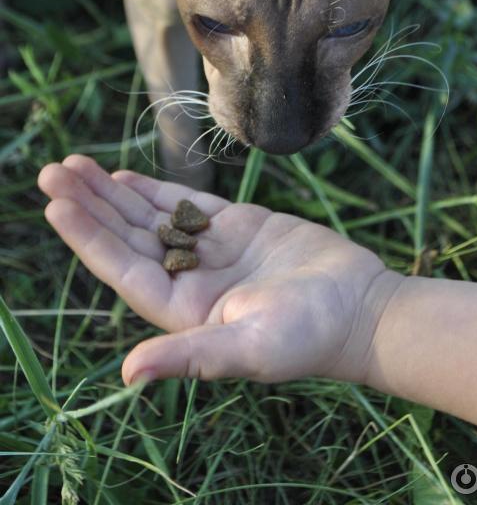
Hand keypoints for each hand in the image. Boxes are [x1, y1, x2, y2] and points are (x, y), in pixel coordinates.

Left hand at [38, 156, 392, 386]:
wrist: (359, 309)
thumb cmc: (308, 335)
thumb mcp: (248, 349)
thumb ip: (189, 356)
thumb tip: (126, 374)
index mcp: (183, 312)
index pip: (123, 269)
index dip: (89, 237)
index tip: (57, 204)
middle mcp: (189, 281)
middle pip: (128, 238)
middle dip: (91, 205)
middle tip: (53, 170)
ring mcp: (211, 253)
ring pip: (150, 218)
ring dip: (113, 193)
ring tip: (76, 166)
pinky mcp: (236, 229)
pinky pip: (186, 206)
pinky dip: (155, 191)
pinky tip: (126, 178)